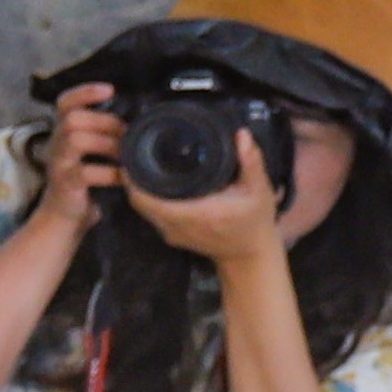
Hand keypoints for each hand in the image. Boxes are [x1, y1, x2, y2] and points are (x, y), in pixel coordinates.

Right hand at [30, 84, 123, 237]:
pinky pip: (85, 172)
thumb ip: (106, 136)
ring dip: (107, 144)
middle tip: (126, 134)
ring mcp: (58, 164)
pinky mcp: (65, 184)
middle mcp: (56, 143)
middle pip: (72, 118)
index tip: (109, 90)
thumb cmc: (85, 183)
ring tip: (125, 155)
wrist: (65, 218)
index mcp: (64, 132)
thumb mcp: (93, 154)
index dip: (84, 92)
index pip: (65, 102)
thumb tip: (139, 122)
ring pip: (75, 139)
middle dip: (104, 122)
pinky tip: (122, 177)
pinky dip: (108, 172)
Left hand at [122, 134, 291, 272]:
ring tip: (142, 163)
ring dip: (139, 189)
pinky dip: (149, 199)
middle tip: (135, 153)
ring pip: (143, 209)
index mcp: (194, 213)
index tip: (132, 156)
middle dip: (133, 179)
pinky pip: (151, 214)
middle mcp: (177, 225)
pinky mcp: (172, 236)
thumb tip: (242, 135)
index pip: (147, 199)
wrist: (250, 256)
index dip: (133, 179)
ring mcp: (172, 233)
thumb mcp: (259, 191)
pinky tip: (155, 183)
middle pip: (138, 202)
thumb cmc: (255, 222)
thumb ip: (251, 162)